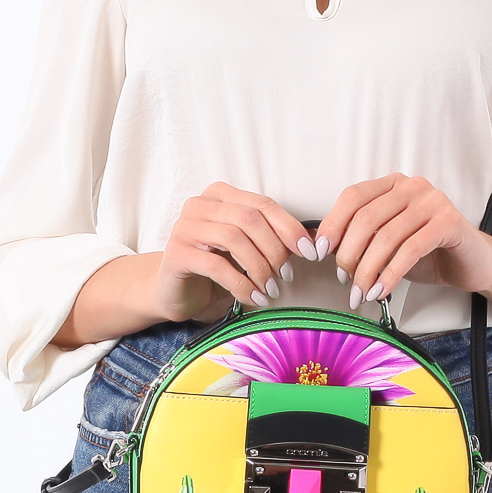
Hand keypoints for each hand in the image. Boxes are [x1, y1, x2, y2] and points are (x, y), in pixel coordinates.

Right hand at [153, 182, 314, 322]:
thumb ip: (274, 239)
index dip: (290, 228)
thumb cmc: (215, 267)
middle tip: (286, 276)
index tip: (309, 252)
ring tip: (271, 289)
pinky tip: (253, 298)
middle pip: (250, 219)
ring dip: (260, 268)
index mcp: (220, 195)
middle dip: (275, 249)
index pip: (263, 204)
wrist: (176, 291)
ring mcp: (184, 227)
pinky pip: (216, 266)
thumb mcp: (248, 248)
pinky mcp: (176, 254)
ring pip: (234, 239)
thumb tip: (315, 240)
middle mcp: (200, 204)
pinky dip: (241, 284)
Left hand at [315, 174, 491, 308]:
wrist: (471, 264)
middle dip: (348, 254)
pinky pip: (410, 250)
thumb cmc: (426, 253)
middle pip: (366, 218)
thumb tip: (319, 247)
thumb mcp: (386, 243)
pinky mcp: (449, 222)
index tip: (318, 253)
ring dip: (367, 270)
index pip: (352, 197)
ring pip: (386, 237)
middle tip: (344, 280)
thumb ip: (360, 239)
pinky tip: (381, 291)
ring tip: (360, 293)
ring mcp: (432, 201)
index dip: (332, 225)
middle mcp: (411, 186)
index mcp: (392, 184)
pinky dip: (390, 275)